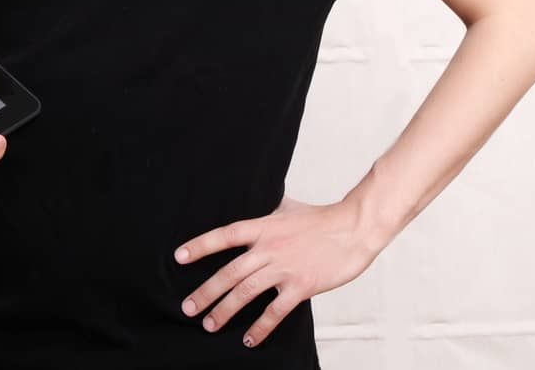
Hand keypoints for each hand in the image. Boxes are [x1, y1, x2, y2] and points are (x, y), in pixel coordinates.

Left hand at [173, 194, 381, 348]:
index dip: (200, 245)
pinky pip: (275, 311)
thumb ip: (269, 208)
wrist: (354, 229)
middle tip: (188, 308)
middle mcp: (269, 248)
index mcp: (265, 227)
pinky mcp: (301, 286)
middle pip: (229, 272)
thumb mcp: (289, 207)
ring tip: (209, 325)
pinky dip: (260, 327)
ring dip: (224, 311)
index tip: (179, 257)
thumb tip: (256, 196)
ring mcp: (284, 268)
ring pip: (246, 293)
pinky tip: (249, 339)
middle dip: (205, 292)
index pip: (225, 235)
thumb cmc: (323, 218)